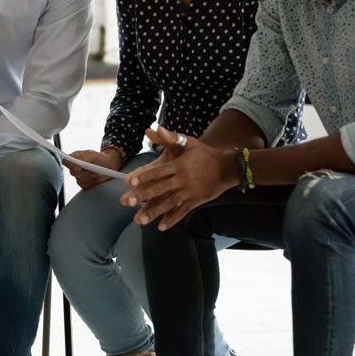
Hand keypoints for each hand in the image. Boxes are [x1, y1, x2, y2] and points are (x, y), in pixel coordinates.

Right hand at [64, 148, 122, 189]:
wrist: (109, 166)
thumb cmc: (101, 158)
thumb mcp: (94, 155)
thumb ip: (84, 158)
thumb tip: (77, 164)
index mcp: (75, 157)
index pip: (65, 161)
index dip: (70, 165)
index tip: (79, 168)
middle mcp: (75, 166)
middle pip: (72, 172)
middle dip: (84, 173)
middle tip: (94, 171)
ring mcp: (79, 175)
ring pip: (79, 180)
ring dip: (90, 178)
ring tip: (97, 174)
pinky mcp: (83, 183)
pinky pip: (84, 186)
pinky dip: (91, 183)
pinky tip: (96, 179)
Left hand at [119, 127, 236, 230]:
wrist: (227, 167)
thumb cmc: (205, 154)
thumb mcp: (189, 142)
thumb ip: (172, 137)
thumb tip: (155, 129)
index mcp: (178, 165)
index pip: (157, 171)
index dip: (143, 176)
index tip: (129, 181)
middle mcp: (182, 180)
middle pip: (159, 189)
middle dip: (142, 196)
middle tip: (126, 202)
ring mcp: (189, 192)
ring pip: (168, 203)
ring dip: (153, 212)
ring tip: (139, 220)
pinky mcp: (196, 201)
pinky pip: (182, 211)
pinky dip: (172, 219)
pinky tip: (160, 226)